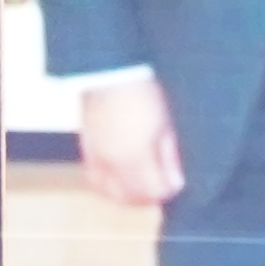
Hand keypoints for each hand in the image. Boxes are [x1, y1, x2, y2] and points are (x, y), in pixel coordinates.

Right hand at [78, 76, 185, 207]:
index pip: (155, 190)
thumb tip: (175, 180)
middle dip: (150, 196)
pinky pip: (96, 179)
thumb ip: (168, 155)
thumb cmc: (143, 90)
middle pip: (132, 197)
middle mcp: (113, 161)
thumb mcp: (164, 123)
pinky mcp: (87, 148)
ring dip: (128, 196)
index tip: (177, 181)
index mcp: (135, 154)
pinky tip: (120, 181)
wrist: (111, 68)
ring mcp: (97, 156)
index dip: (169, 189)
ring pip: (111, 193)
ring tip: (141, 187)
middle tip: (162, 186)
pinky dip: (109, 187)